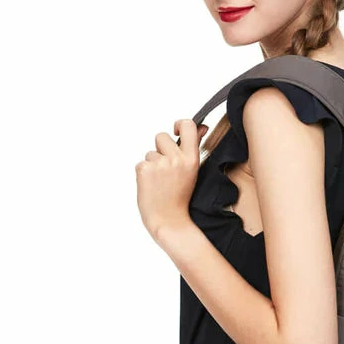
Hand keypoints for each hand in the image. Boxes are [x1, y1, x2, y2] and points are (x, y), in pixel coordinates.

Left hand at [135, 119, 207, 240]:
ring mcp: (160, 164)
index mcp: (191, 159)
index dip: (179, 124)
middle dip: (160, 149)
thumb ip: (194, 146)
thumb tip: (202, 127)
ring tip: (159, 181)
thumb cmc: (180, 198)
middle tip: (165, 169)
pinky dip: (143, 173)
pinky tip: (151, 185)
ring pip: (149, 152)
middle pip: (161, 137)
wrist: (169, 220)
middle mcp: (176, 159)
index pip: (188, 125)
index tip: (175, 131)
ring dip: (152, 163)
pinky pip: (141, 163)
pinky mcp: (144, 169)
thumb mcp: (192, 171)